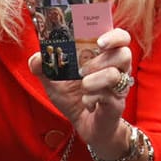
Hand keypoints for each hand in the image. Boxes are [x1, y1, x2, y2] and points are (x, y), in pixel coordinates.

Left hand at [28, 27, 136, 152]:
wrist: (83, 125)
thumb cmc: (73, 98)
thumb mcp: (54, 81)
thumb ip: (43, 67)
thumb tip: (36, 58)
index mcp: (104, 56)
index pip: (119, 37)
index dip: (113, 35)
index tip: (98, 40)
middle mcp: (117, 68)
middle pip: (125, 52)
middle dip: (102, 58)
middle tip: (84, 66)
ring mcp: (119, 86)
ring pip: (115, 74)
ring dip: (95, 78)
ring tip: (83, 84)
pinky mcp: (116, 103)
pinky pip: (108, 96)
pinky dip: (92, 97)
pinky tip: (86, 102)